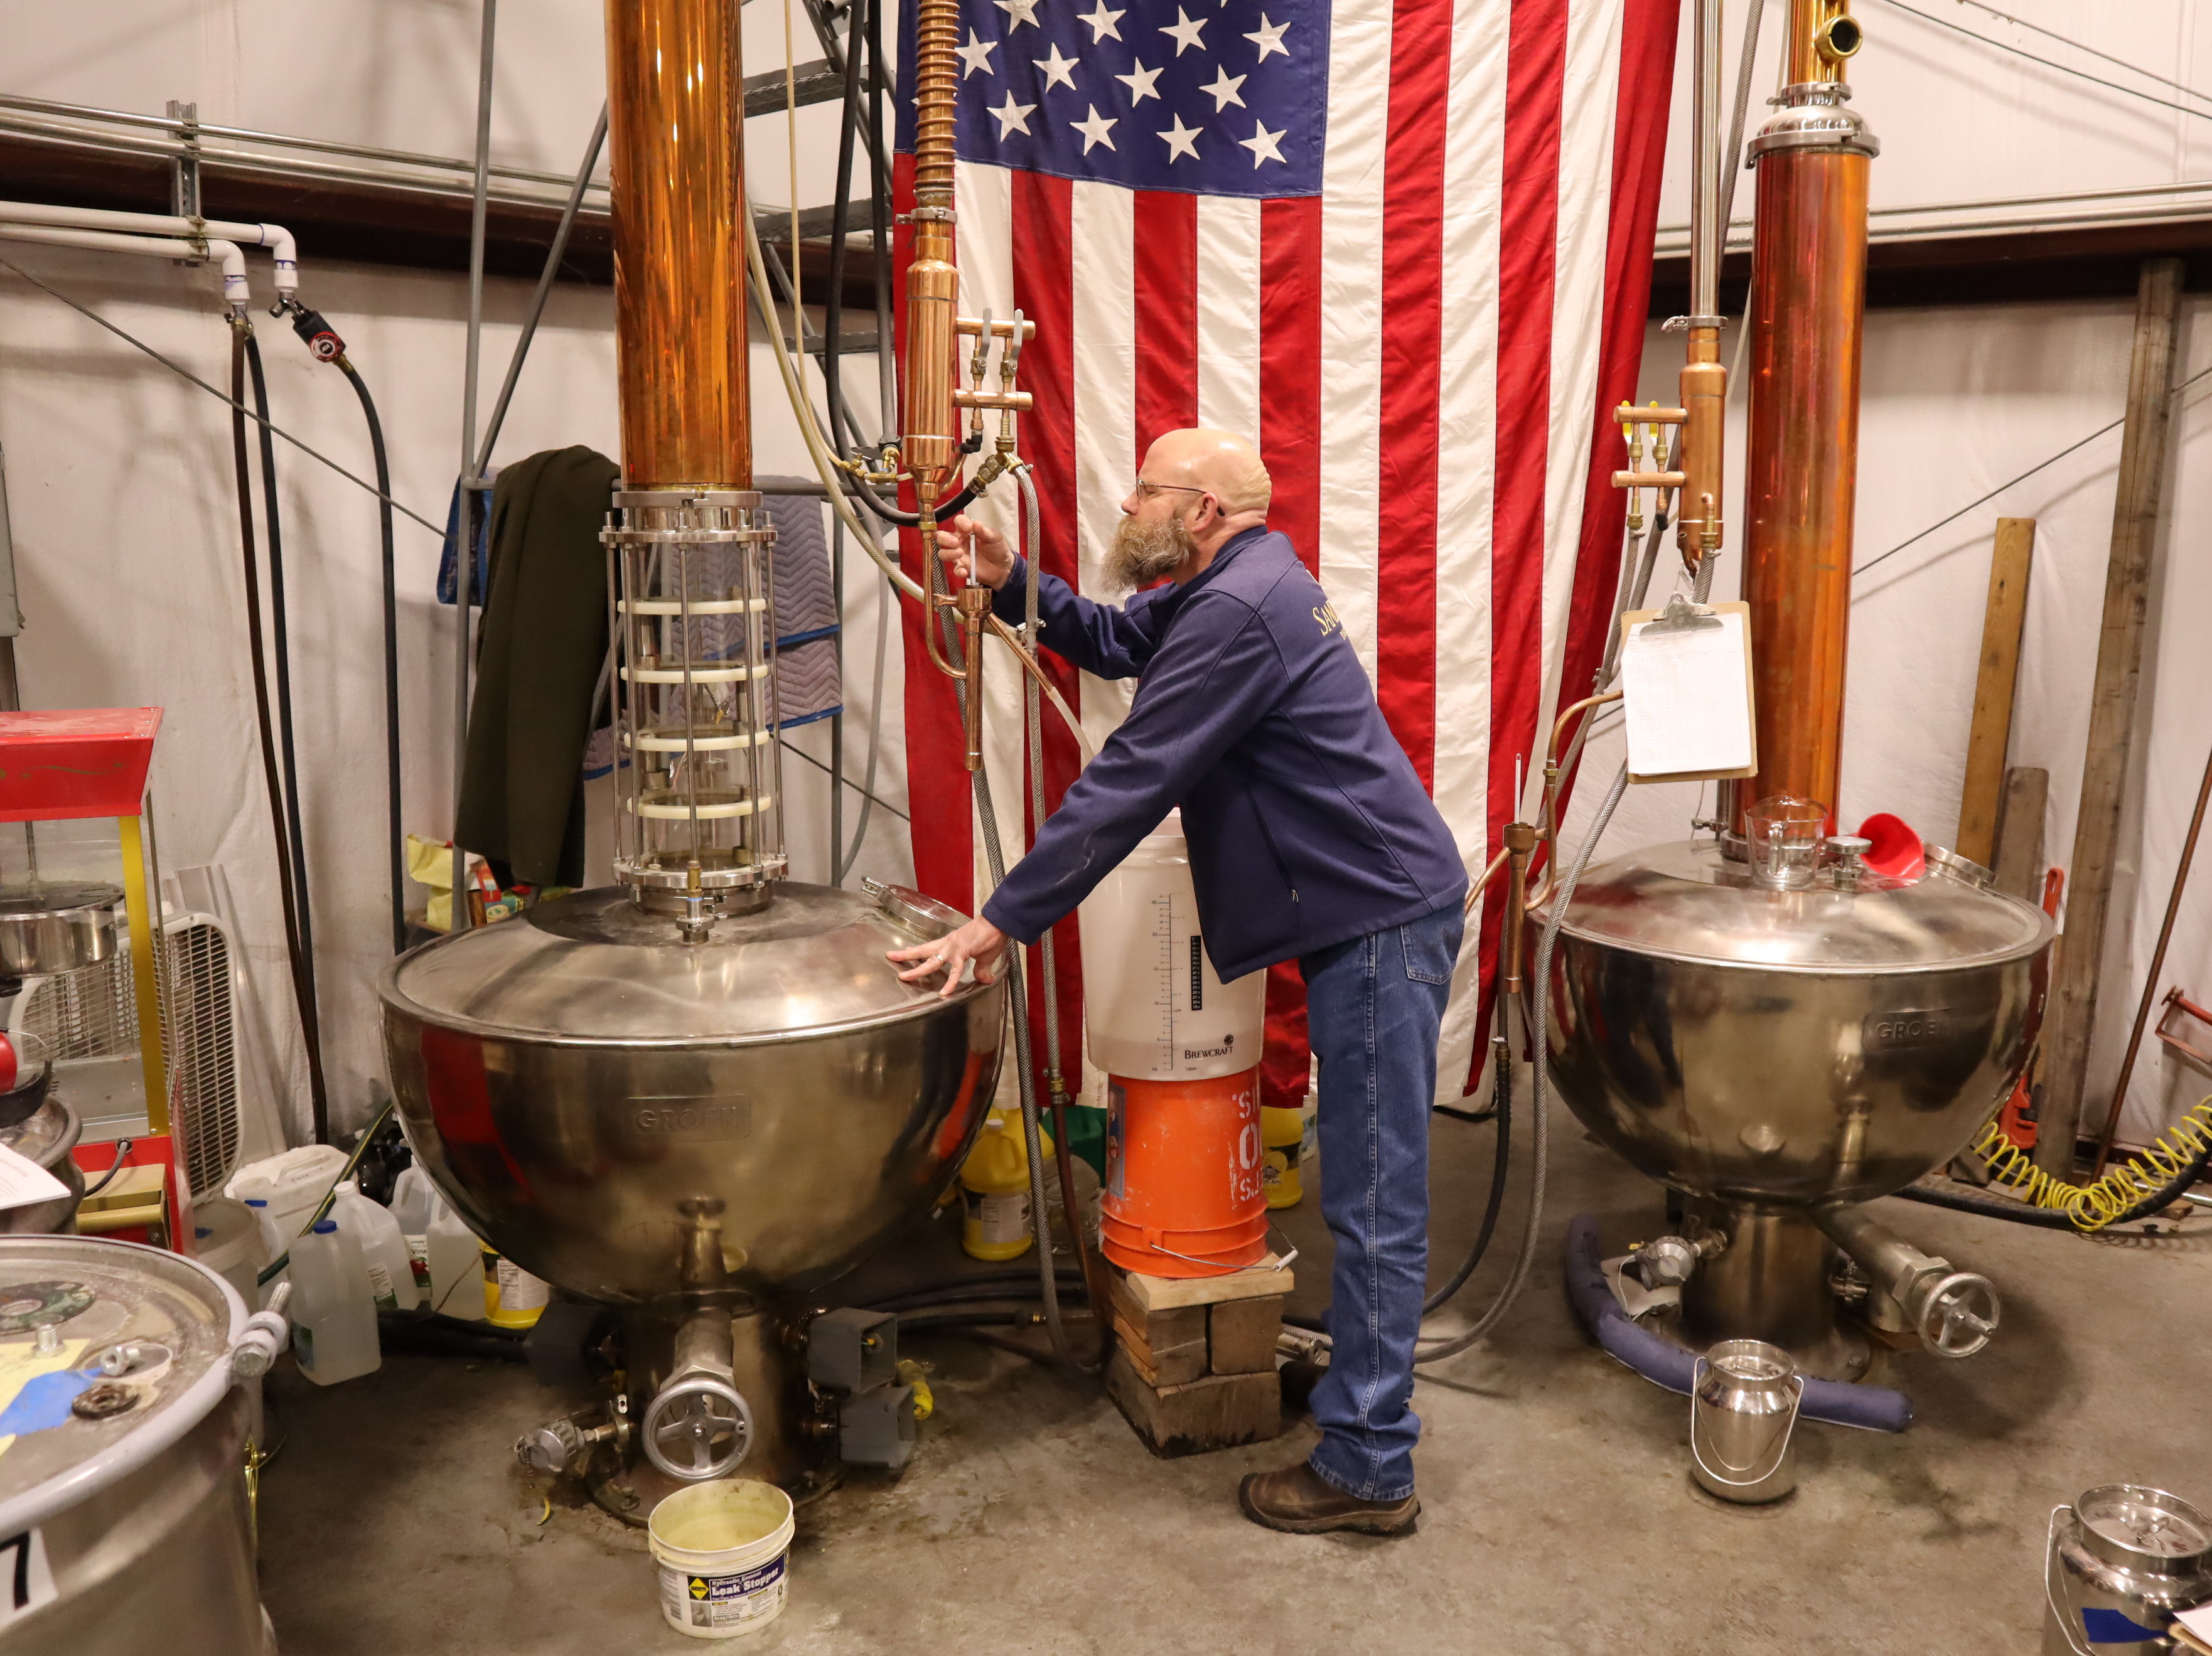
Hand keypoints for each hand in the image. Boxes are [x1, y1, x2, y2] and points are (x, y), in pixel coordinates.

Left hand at [887, 916, 1009, 997]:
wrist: (999, 923)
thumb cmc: (991, 936)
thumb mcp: (984, 957)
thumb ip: (981, 969)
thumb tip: (985, 979)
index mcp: (950, 944)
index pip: (928, 948)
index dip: (915, 951)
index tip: (902, 953)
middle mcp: (948, 944)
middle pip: (922, 951)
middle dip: (905, 955)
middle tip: (890, 956)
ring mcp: (953, 948)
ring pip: (931, 961)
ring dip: (916, 970)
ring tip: (904, 977)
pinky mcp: (963, 953)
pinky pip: (955, 971)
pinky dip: (950, 982)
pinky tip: (944, 992)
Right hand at [936, 514, 1013, 590]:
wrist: (1003, 567)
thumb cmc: (997, 548)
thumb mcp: (995, 538)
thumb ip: (985, 531)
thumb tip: (976, 523)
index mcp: (967, 531)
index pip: (958, 522)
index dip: (960, 523)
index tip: (968, 527)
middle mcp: (959, 542)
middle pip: (942, 537)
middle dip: (945, 539)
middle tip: (956, 542)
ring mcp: (959, 556)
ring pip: (943, 553)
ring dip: (949, 553)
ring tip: (960, 553)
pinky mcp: (962, 568)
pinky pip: (955, 570)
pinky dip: (958, 571)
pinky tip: (965, 571)